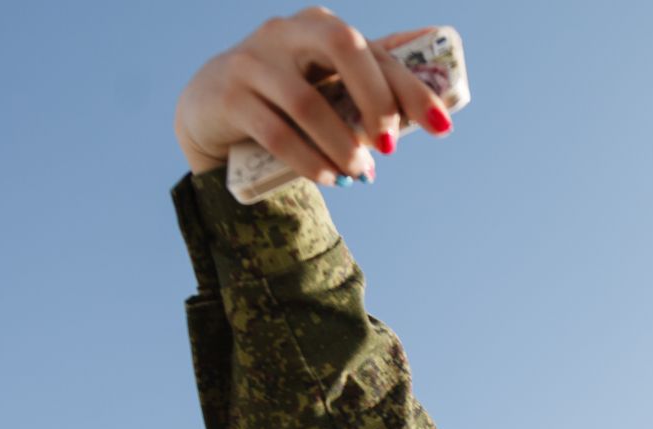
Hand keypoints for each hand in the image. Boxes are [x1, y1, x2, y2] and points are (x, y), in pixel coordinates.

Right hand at [173, 7, 450, 180]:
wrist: (212, 108)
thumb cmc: (287, 98)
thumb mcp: (328, 84)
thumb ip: (373, 82)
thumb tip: (440, 92)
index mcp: (320, 25)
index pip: (375, 51)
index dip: (410, 89)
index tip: (440, 127)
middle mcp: (286, 32)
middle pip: (344, 48)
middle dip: (376, 100)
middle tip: (388, 147)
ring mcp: (252, 60)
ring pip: (308, 102)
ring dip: (342, 145)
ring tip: (359, 173)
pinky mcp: (228, 96)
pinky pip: (277, 133)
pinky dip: (310, 161)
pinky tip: (329, 178)